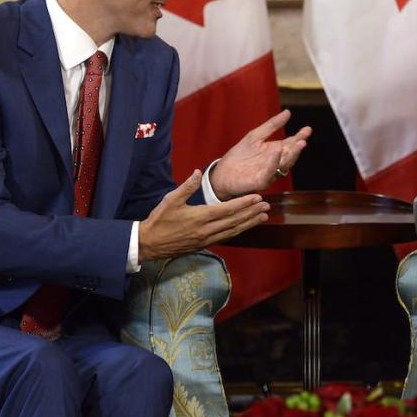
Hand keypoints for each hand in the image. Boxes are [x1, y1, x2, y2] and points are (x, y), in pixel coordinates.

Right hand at [138, 170, 269, 260]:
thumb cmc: (159, 220)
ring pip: (233, 231)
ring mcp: (206, 239)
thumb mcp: (170, 200)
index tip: (257, 197)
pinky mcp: (204, 245)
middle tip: (267, 206)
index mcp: (199, 217)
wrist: (149, 243)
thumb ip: (186, 187)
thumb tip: (197, 172)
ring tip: (263, 217)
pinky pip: (226, 237)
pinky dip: (238, 231)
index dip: (244, 203)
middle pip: (235, 221)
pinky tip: (245, 227)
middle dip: (252, 213)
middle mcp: (206, 230)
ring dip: (249, 224)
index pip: (227, 209)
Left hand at [210, 110, 311, 198]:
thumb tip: (288, 112)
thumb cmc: (239, 156)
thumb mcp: (255, 136)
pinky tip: (277, 152)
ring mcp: (269, 173)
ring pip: (284, 165)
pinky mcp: (260, 182)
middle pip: (290, 155)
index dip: (300, 137)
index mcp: (275, 152)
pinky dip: (274, 163)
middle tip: (304, 139)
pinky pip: (269, 173)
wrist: (223, 173)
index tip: (307, 129)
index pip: (291, 144)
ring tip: (298, 144)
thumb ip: (272, 126)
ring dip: (291, 155)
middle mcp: (275, 163)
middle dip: (297, 147)